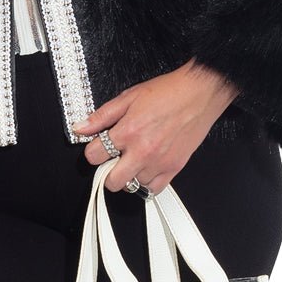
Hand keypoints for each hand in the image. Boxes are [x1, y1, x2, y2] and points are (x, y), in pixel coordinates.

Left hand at [71, 60, 239, 193]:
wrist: (199, 93)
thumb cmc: (168, 92)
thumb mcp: (128, 97)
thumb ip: (102, 115)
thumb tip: (81, 127)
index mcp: (128, 131)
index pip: (94, 156)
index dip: (93, 151)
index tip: (98, 148)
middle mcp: (142, 150)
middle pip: (112, 180)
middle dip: (108, 171)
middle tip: (113, 160)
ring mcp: (159, 162)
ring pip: (133, 185)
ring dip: (130, 175)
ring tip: (134, 159)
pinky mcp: (174, 167)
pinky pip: (154, 190)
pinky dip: (147, 183)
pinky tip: (147, 169)